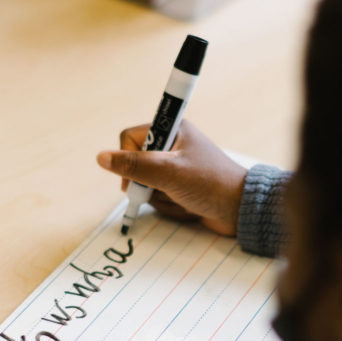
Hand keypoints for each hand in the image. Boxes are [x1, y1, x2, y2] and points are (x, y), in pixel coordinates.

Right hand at [96, 121, 247, 236]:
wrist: (241, 211)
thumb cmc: (210, 184)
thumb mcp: (169, 173)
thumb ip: (134, 166)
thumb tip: (101, 157)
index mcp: (173, 129)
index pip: (130, 138)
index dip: (129, 158)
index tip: (139, 174)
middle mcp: (172, 146)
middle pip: (134, 164)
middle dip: (146, 184)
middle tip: (163, 190)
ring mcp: (175, 168)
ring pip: (145, 184)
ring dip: (160, 197)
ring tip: (183, 199)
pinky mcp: (179, 187)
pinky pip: (158, 197)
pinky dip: (169, 205)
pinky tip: (187, 206)